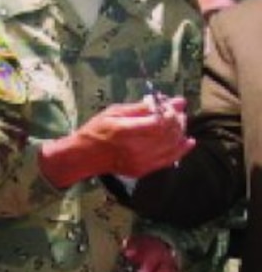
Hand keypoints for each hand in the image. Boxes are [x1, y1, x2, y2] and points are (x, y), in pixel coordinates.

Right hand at [39, 98, 193, 187]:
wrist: (86, 155)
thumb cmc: (97, 129)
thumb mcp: (115, 111)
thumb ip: (144, 107)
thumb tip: (173, 101)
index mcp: (124, 130)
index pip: (160, 122)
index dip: (171, 113)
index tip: (171, 105)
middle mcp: (134, 148)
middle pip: (169, 134)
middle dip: (178, 121)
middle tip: (177, 112)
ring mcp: (140, 162)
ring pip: (173, 147)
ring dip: (180, 133)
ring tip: (178, 123)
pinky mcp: (144, 170)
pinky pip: (170, 160)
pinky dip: (181, 150)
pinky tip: (186, 141)